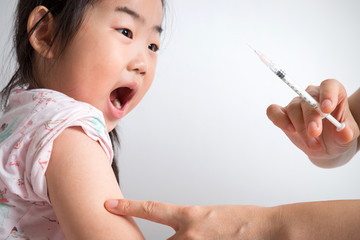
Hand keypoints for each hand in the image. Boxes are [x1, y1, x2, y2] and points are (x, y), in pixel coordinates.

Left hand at [105, 199, 281, 239]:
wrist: (268, 228)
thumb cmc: (244, 219)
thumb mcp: (212, 215)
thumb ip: (190, 223)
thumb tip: (180, 232)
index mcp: (190, 215)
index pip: (152, 209)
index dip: (129, 207)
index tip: (110, 205)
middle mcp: (189, 234)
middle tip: (160, 234)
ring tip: (203, 233)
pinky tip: (208, 239)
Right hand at [267, 79, 358, 166]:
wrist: (327, 147)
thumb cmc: (338, 137)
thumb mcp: (348, 137)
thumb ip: (347, 133)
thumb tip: (343, 131)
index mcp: (333, 94)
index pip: (329, 86)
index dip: (327, 94)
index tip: (326, 109)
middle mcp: (313, 96)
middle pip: (308, 99)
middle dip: (310, 117)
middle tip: (315, 132)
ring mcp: (297, 104)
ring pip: (293, 109)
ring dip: (301, 128)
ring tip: (313, 143)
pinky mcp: (283, 114)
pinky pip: (274, 112)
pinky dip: (279, 119)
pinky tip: (289, 129)